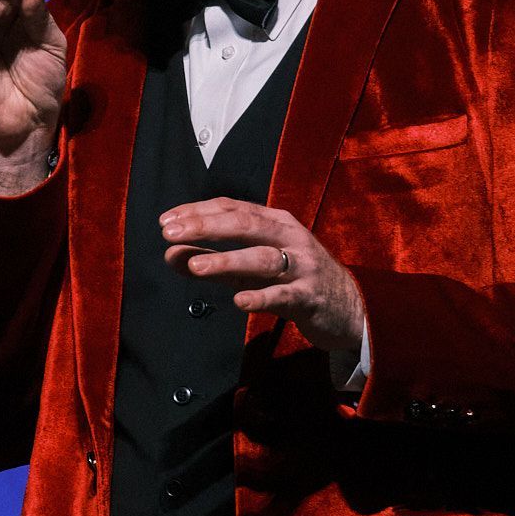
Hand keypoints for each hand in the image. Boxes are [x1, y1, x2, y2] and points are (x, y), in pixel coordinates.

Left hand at [159, 198, 366, 357]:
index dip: (198, 212)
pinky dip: (260, 297)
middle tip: (171, 233)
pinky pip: (283, 296)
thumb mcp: (253, 269)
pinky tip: (238, 300)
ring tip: (195, 265)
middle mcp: (290, 237)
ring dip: (226, 260)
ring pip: (262, 258)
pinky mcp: (310, 297)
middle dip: (206, 226)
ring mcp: (302, 266)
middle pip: (246, 224)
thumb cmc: (294, 281)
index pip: (233, 208)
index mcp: (276, 222)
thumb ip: (213, 262)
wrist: (348, 308)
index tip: (166, 221)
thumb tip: (170, 255)